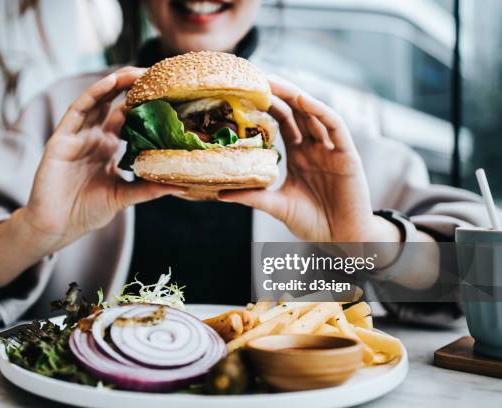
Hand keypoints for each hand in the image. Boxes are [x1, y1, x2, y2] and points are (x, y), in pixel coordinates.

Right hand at [0, 67, 182, 287]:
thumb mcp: (124, 197)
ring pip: (97, 100)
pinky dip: (93, 94)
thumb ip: (148, 189)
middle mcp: (94, 137)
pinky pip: (77, 110)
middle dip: (133, 87)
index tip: (168, 92)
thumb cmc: (86, 212)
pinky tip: (110, 83)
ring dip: (115, 84)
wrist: (56, 228)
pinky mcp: (61, 139)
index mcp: (108, 148)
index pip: (129, 118)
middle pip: (115, 104)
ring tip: (136, 71)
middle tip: (156, 73)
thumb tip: (180, 185)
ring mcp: (77, 136)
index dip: (146, 103)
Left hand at [220, 75, 399, 242]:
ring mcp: (330, 148)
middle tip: (256, 76)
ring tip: (275, 82)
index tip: (245, 91)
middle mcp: (314, 146)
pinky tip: (304, 100)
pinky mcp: (347, 155)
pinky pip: (335, 127)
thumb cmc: (312, 222)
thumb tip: (219, 192)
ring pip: (313, 113)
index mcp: (298, 154)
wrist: (341, 240)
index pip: (282, 121)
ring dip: (295, 95)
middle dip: (278, 92)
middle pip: (296, 111)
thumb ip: (253, 196)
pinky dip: (320, 112)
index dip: (267, 104)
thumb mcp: (276, 206)